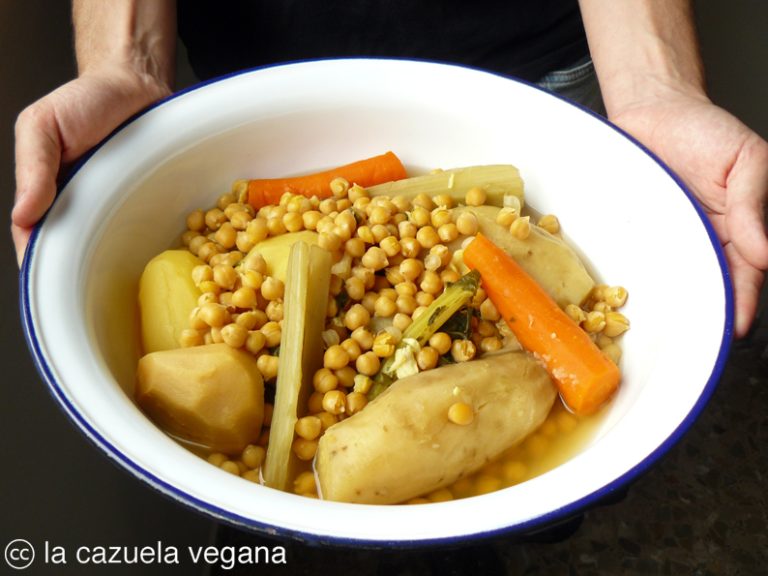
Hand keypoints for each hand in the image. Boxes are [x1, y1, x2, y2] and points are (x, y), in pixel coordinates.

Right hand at [12, 66, 170, 264]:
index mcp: (45, 191)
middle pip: (70, 249)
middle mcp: (77, 203)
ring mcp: (111, 205)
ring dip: (107, 262)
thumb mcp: (43, 124)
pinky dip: (140, 244)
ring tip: (112, 280)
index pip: (33, 236)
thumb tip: (23, 214)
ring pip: (103, 246)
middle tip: (85, 284)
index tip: (47, 278)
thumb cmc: (86, 100)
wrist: (135, 85)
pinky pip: (139, 231)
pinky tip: (143, 260)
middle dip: (75, 268)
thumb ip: (32, 167)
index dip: (38, 259)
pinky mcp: (142, 202)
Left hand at [611, 93, 767, 337]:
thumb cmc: (704, 131)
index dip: (742, 301)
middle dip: (703, 314)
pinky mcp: (633, 233)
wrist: (654, 110)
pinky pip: (634, 260)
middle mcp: (700, 242)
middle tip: (696, 341)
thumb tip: (765, 254)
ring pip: (670, 280)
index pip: (745, 275)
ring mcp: (665, 240)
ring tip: (661, 330)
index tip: (737, 327)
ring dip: (667, 304)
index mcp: (737, 231)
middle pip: (706, 286)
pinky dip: (632, 278)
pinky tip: (622, 299)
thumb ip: (754, 206)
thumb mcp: (747, 160)